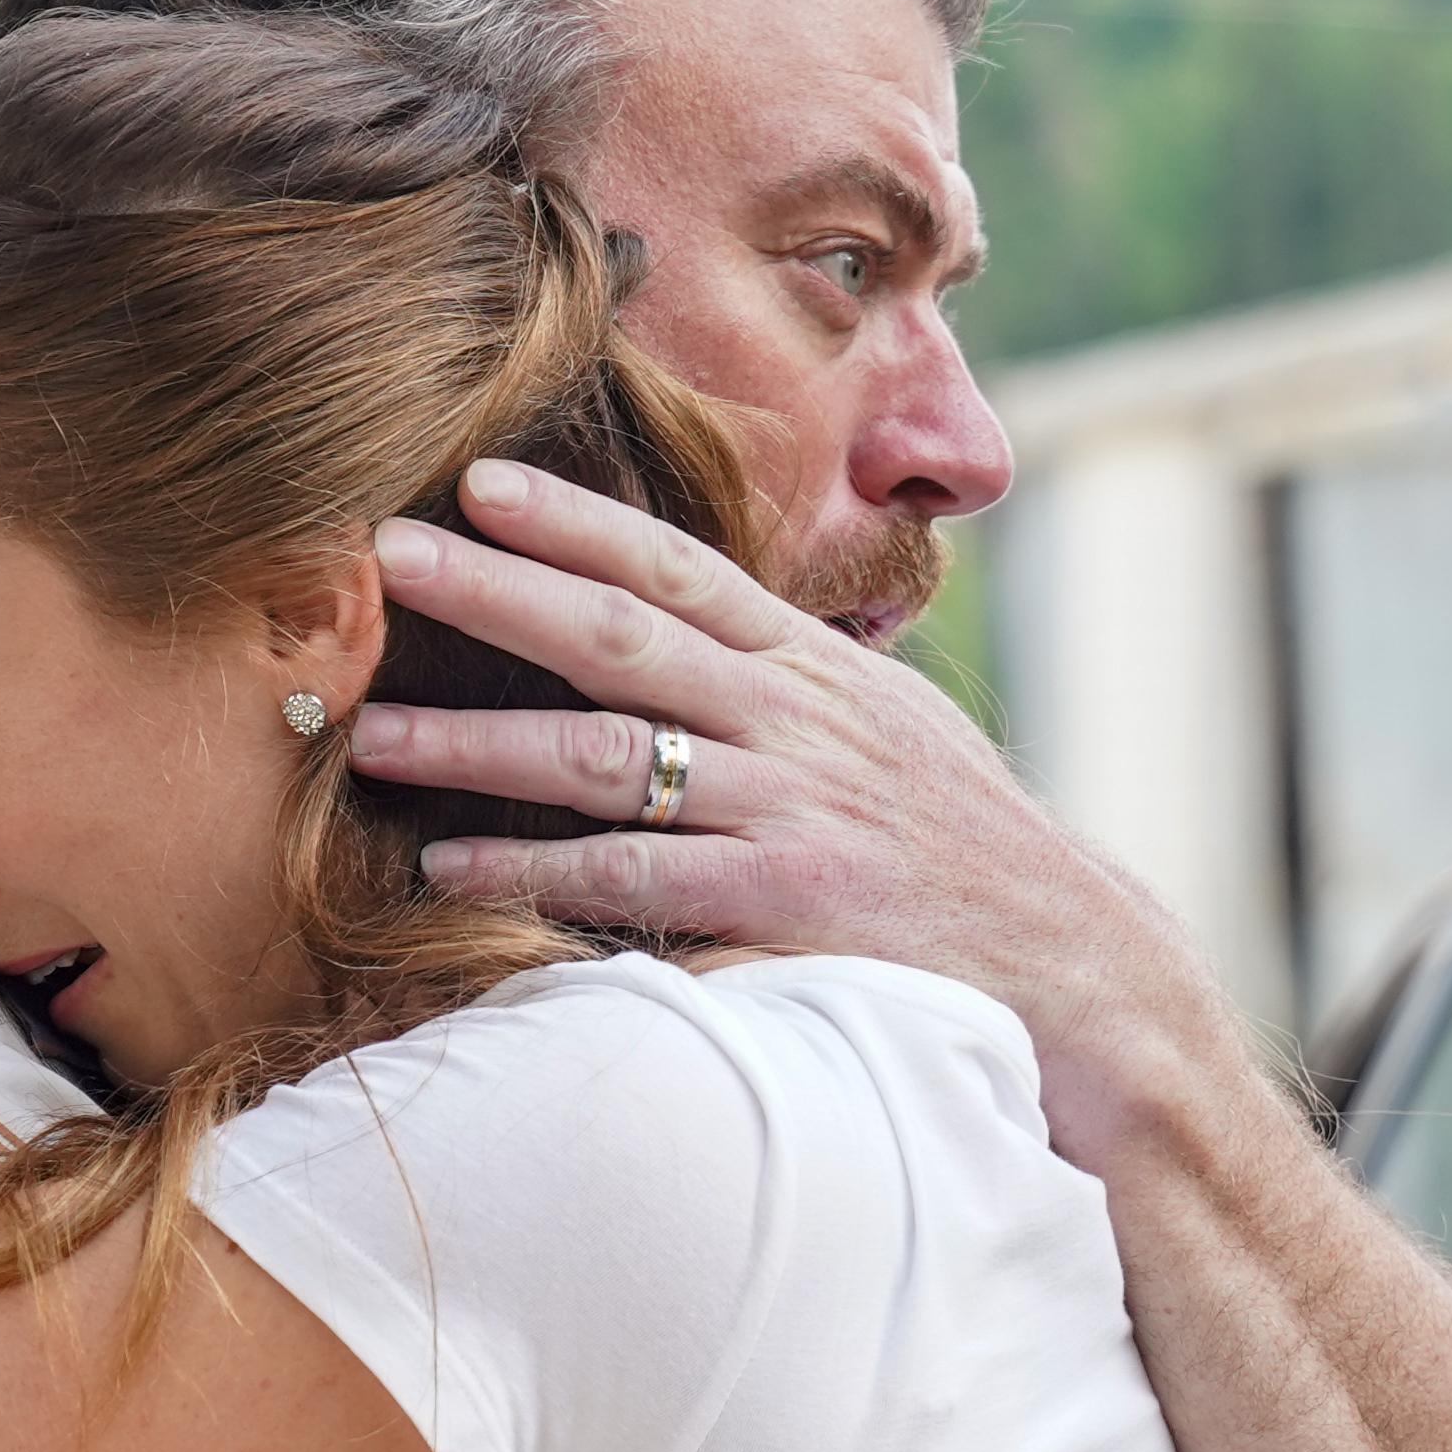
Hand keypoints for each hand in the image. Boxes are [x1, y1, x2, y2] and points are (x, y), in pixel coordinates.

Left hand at [339, 467, 1242, 1167]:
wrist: (1081, 968)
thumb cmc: (975, 858)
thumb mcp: (899, 738)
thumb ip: (801, 691)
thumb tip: (708, 648)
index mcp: (822, 672)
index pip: (684, 571)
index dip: (578, 523)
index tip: (481, 483)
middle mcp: (801, 724)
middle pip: (622, 637)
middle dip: (495, 590)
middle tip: (383, 554)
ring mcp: (793, 812)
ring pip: (607, 757)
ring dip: (478, 742)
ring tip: (370, 731)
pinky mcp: (788, 905)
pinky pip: (634, 880)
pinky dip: (534, 868)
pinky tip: (450, 862)